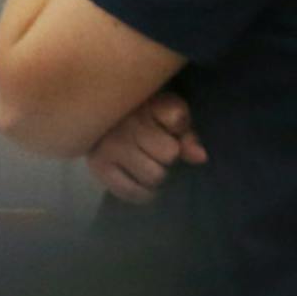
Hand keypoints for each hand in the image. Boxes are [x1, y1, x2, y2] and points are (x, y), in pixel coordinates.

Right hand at [84, 91, 207, 204]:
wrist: (95, 116)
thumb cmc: (141, 116)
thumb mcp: (168, 115)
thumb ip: (187, 134)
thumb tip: (201, 158)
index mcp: (145, 102)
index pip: (177, 119)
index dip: (177, 127)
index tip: (168, 124)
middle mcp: (125, 124)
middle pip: (169, 154)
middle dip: (167, 155)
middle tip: (154, 148)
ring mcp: (109, 146)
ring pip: (154, 177)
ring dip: (155, 175)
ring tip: (146, 164)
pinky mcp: (98, 167)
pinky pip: (133, 192)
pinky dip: (142, 193)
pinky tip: (140, 181)